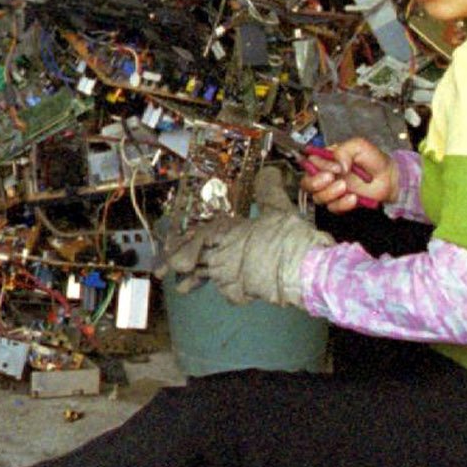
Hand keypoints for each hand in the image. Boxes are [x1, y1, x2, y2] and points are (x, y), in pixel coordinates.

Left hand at [165, 171, 335, 304]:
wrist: (304, 271)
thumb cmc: (289, 239)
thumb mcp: (279, 208)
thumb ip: (269, 190)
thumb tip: (268, 172)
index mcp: (227, 232)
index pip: (199, 235)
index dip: (185, 240)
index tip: (173, 244)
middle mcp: (222, 255)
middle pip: (193, 258)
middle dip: (177, 263)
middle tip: (161, 270)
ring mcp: (229, 276)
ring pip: (205, 276)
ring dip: (194, 280)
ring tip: (180, 287)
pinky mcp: (240, 294)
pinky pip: (227, 291)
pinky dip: (225, 289)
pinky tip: (224, 291)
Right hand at [301, 139, 396, 212]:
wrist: (389, 178)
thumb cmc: (373, 159)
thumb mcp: (359, 146)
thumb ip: (344, 150)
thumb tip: (337, 165)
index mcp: (326, 159)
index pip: (310, 163)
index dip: (319, 166)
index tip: (336, 167)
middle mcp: (325, 174)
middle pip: (306, 183)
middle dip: (316, 182)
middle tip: (332, 178)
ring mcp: (331, 190)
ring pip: (317, 197)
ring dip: (329, 193)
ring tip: (345, 187)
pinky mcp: (339, 203)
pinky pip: (332, 207)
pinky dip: (342, 204)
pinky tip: (353, 198)